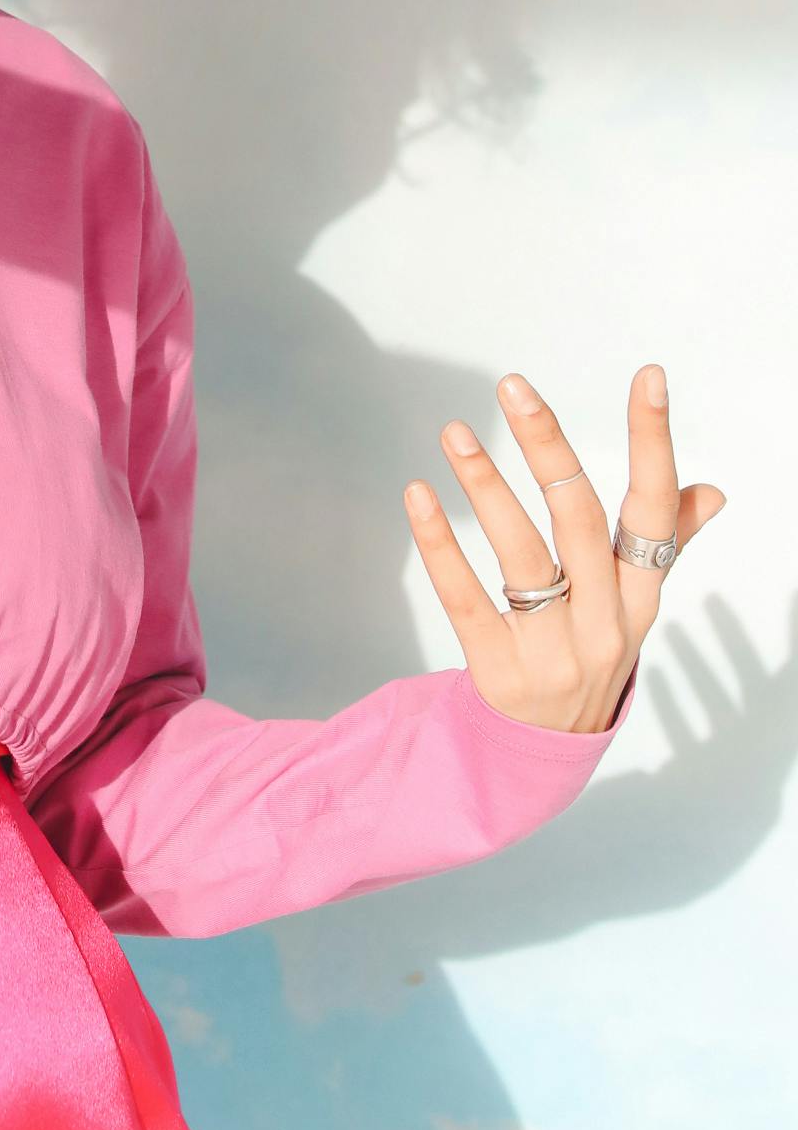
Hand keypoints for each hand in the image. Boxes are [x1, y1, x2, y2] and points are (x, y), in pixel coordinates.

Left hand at [404, 363, 726, 734]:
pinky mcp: (498, 671)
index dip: (653, 443)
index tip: (647, 376)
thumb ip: (664, 545)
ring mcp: (551, 650)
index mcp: (640, 596)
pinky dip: (440, 545)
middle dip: (549, 448)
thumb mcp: (632, 606)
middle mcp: (604, 622)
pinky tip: (418, 495)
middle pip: (580, 522)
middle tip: (512, 387)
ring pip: (522, 556)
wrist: (543, 753)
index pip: (655, 510)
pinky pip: (466, 600)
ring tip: (454, 431)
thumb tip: (710, 490)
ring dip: (486, 487)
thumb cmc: (589, 649)